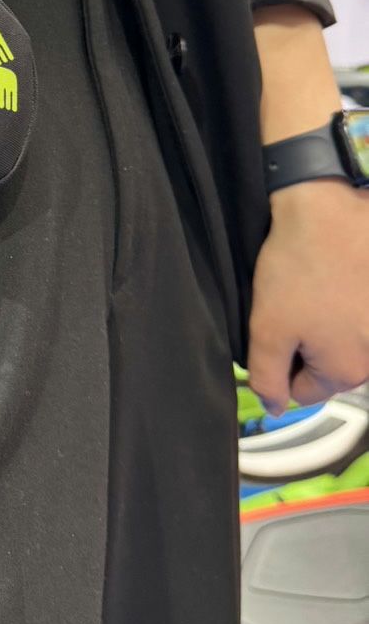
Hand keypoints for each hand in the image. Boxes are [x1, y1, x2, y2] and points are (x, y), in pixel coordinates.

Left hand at [248, 180, 368, 414]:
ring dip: (321, 324)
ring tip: (306, 292)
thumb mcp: (267, 330)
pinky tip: (325, 281)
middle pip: (325, 368)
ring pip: (340, 342)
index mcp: (347, 372)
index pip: (302, 392)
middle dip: (301, 345)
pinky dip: (339, 305)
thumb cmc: (297, 271)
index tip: (269, 333)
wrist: (327, 215)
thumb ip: (268, 377)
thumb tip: (276, 408)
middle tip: (285, 309)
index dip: (277, 366)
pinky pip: (354, 318)